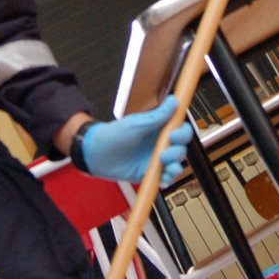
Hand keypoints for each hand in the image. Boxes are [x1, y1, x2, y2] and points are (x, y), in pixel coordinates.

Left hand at [77, 96, 191, 187]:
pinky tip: (165, 177)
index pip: (180, 129)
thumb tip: (173, 101)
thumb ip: (157, 116)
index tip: (175, 135)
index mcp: (158, 128)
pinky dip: (169, 178)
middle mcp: (160, 143)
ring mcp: (156, 159)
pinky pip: (166, 177)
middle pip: (180, 147)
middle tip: (164, 154)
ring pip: (176, 163)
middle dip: (177, 151)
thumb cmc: (114, 135)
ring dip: (176, 165)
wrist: (96, 155)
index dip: (182, 132)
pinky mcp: (150, 172)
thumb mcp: (136, 124)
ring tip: (166, 166)